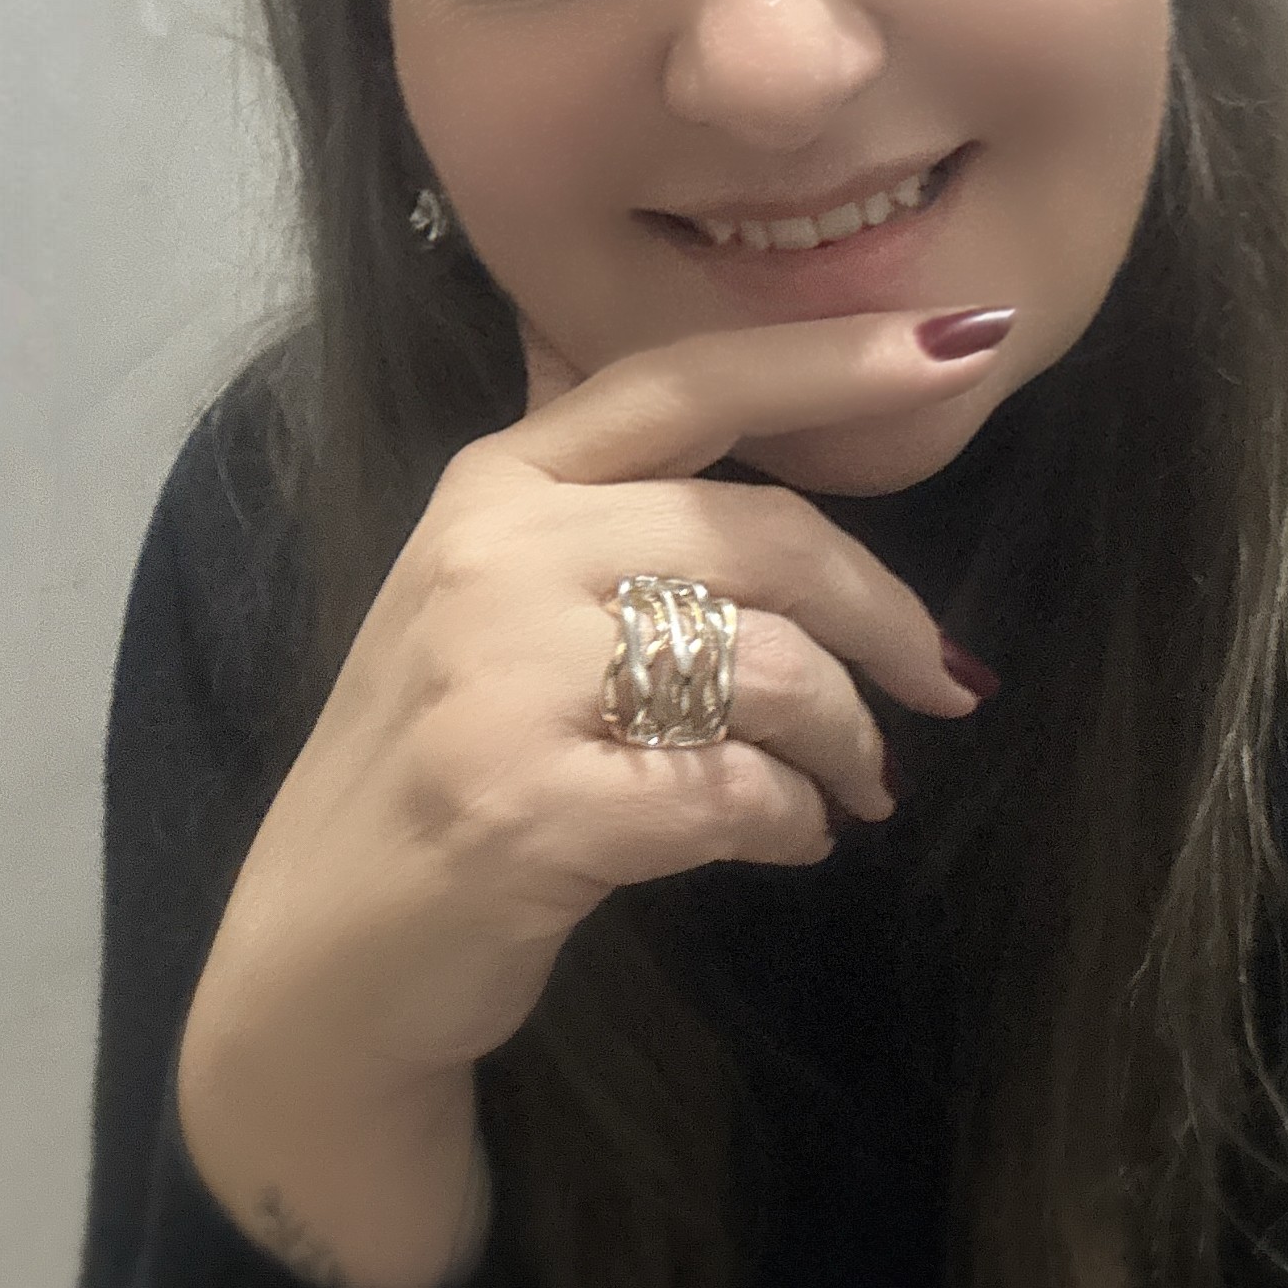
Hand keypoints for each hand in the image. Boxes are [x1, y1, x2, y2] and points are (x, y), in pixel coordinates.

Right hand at [188, 306, 1005, 1096]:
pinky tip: (796, 834)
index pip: (689, 380)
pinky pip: (737, 791)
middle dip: (888, 613)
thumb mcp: (482, 583)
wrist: (322, 947)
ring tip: (858, 785)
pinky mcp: (530, 810)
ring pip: (769, 667)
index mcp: (498, 480)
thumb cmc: (434, 750)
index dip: (834, 357)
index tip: (966, 340)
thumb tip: (702, 359)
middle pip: (764, 534)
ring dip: (850, 736)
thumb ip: (588, 481)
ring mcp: (502, 681)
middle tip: (949, 680)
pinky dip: (797, 818)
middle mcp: (494, 555)